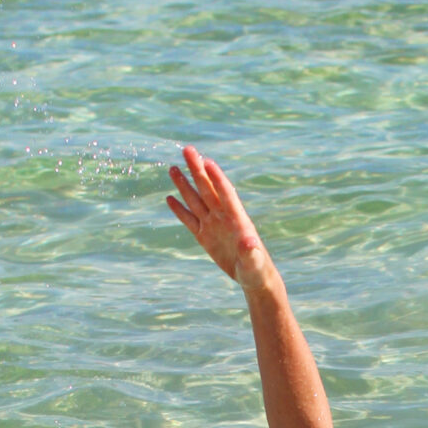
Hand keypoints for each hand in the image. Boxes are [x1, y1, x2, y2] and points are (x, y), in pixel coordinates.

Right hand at [167, 145, 271, 289]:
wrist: (253, 278)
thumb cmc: (257, 269)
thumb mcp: (254, 261)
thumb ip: (250, 251)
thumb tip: (249, 242)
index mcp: (237, 219)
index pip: (225, 193)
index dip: (217, 178)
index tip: (207, 161)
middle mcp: (223, 217)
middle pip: (207, 189)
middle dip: (197, 169)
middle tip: (187, 150)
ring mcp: (212, 225)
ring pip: (196, 200)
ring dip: (184, 184)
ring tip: (173, 168)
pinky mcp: (204, 237)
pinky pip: (189, 220)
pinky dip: (180, 209)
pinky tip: (170, 198)